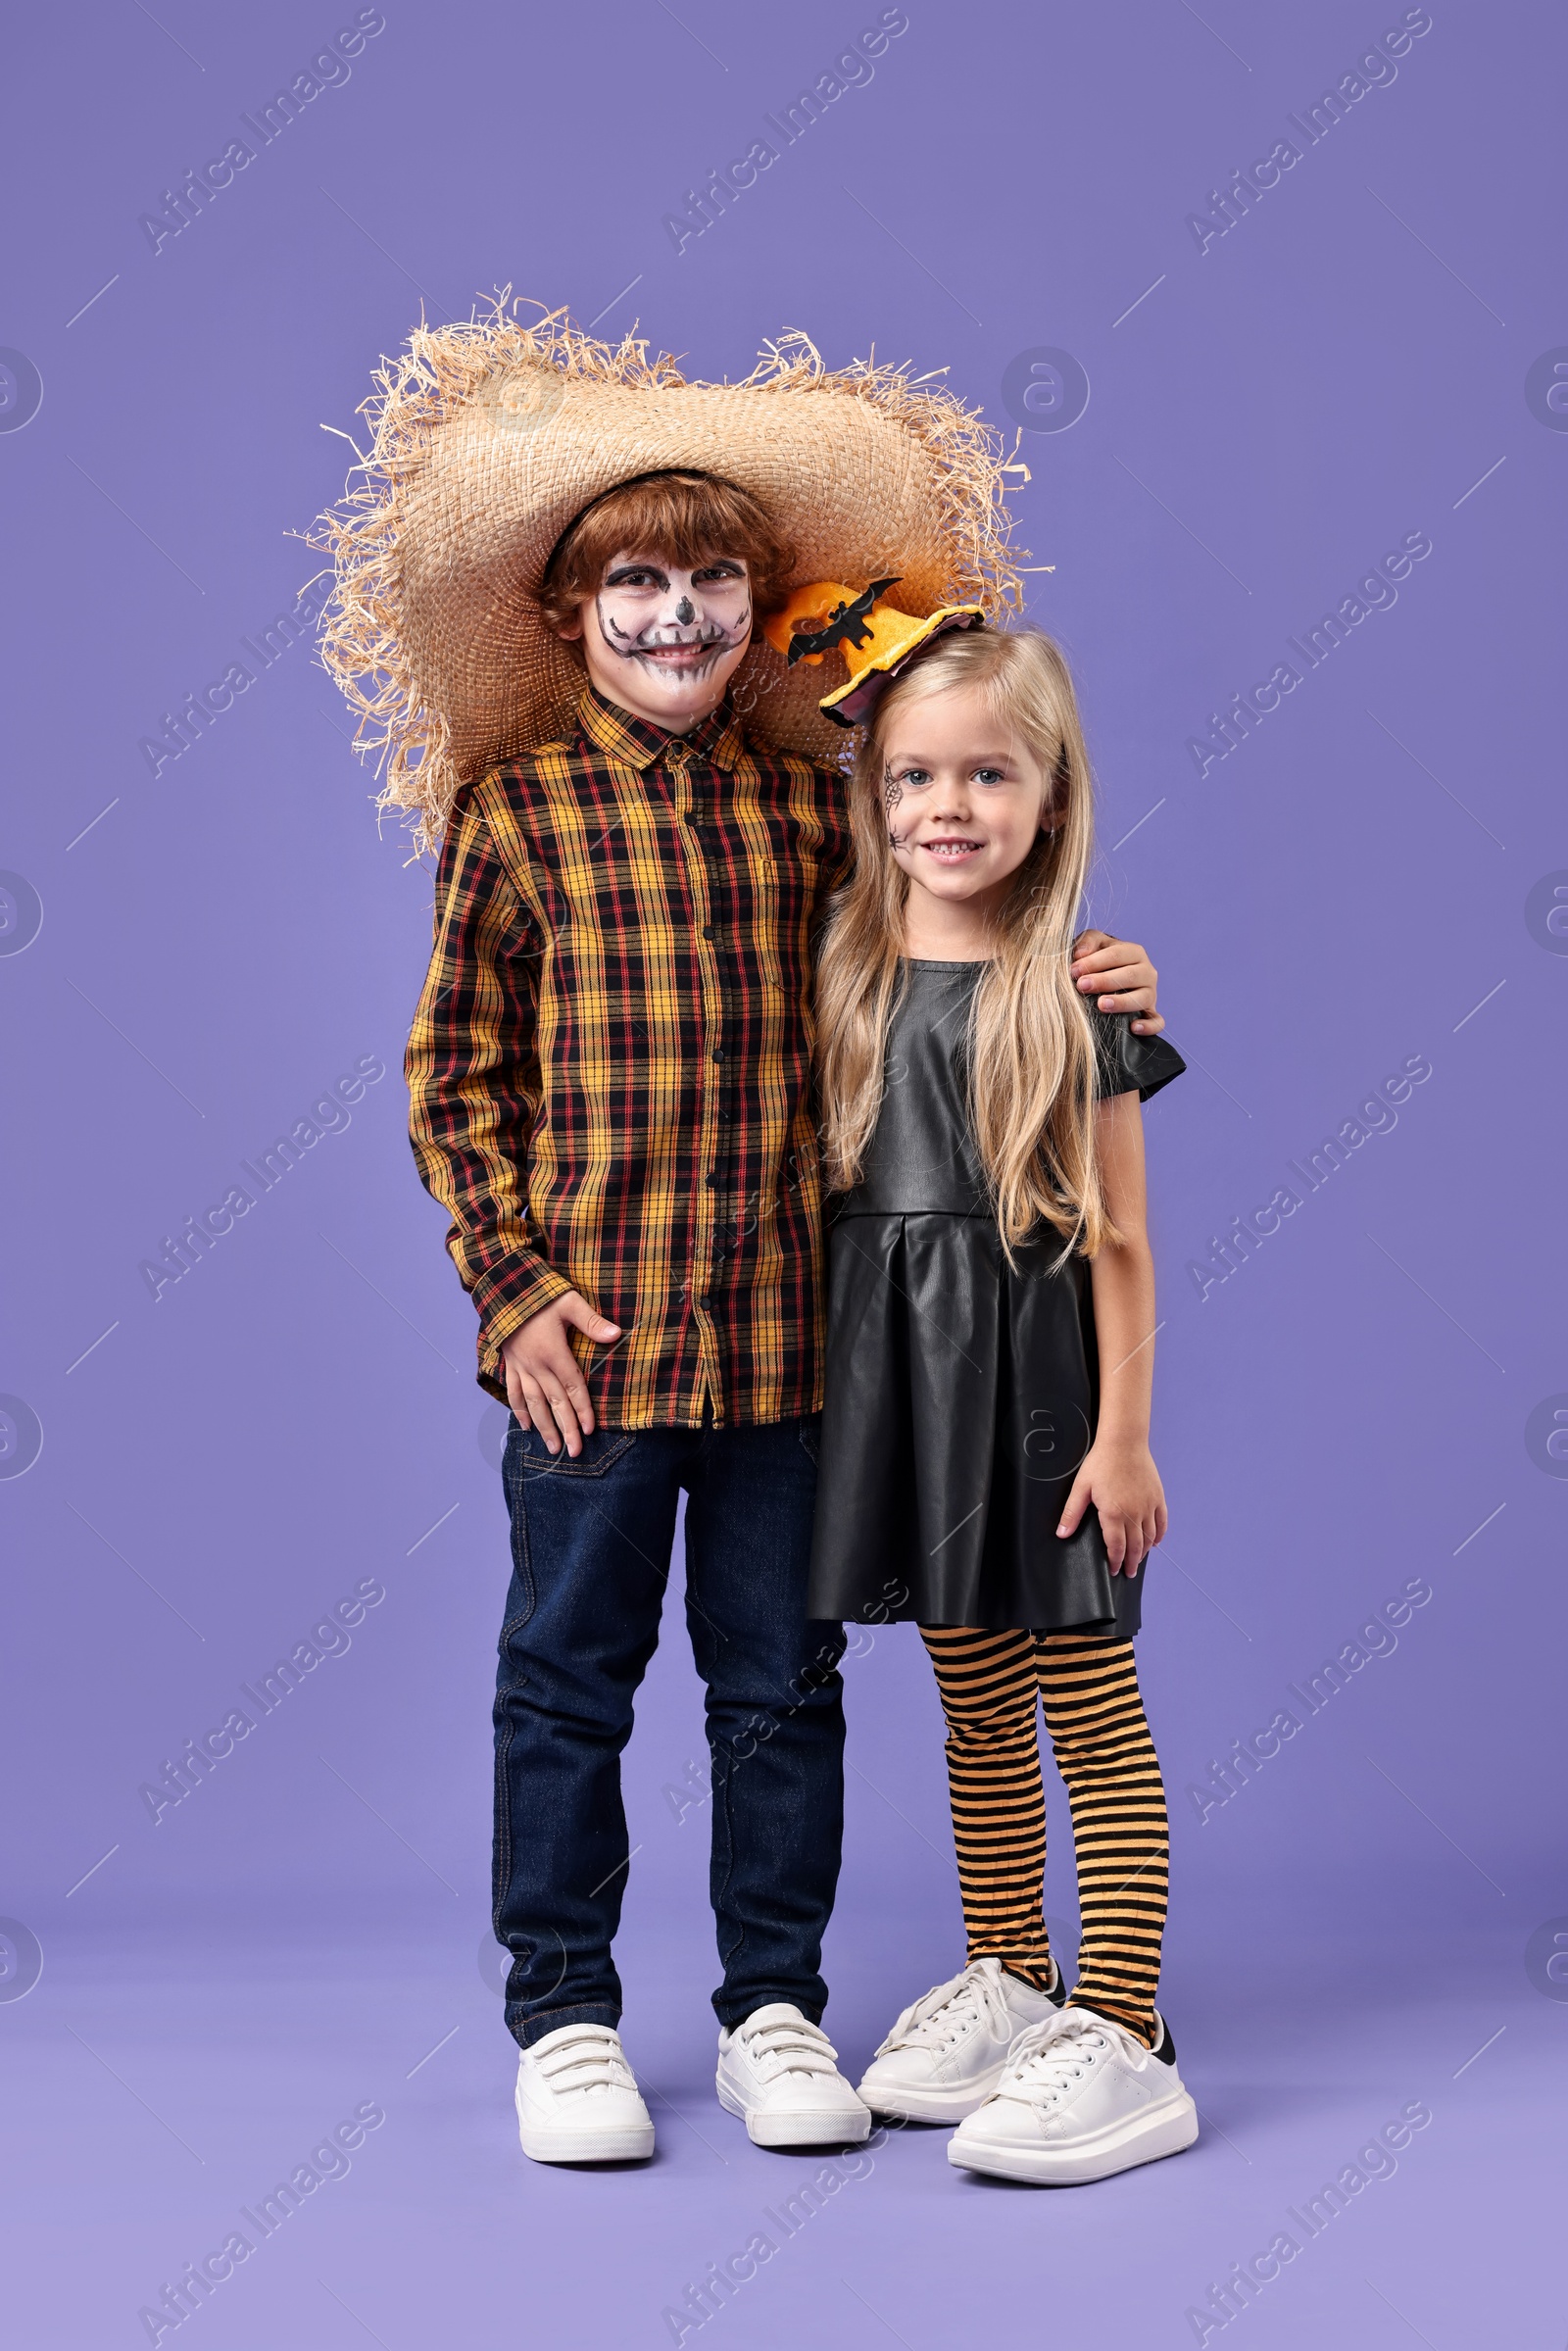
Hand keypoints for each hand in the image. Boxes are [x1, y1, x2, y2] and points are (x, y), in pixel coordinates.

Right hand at [500, 1291, 621, 1457]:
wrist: (503, 1289)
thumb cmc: (539, 1293)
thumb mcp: (568, 1302)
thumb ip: (591, 1321)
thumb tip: (616, 1335)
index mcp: (553, 1352)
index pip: (572, 1387)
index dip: (582, 1409)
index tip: (589, 1430)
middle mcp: (536, 1365)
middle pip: (554, 1402)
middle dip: (565, 1428)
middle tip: (574, 1451)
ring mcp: (521, 1367)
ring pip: (533, 1403)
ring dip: (544, 1427)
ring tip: (553, 1448)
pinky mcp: (510, 1364)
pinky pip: (514, 1392)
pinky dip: (519, 1410)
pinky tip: (526, 1426)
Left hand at [1056, 1436, 1167, 1574]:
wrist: (1124, 1442)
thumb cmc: (1101, 1462)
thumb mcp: (1081, 1487)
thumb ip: (1072, 1513)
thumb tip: (1062, 1533)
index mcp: (1114, 1513)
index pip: (1116, 1546)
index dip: (1115, 1561)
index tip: (1114, 1570)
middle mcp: (1134, 1513)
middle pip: (1135, 1546)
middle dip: (1131, 1562)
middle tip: (1128, 1572)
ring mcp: (1148, 1506)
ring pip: (1149, 1537)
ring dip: (1144, 1551)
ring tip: (1139, 1559)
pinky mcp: (1158, 1497)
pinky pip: (1162, 1522)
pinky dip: (1159, 1535)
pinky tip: (1155, 1541)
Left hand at [1070, 929, 1163, 1034]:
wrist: (1105, 981)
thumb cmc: (1097, 961)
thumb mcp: (1092, 945)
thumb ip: (1086, 942)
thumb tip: (1080, 954)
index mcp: (1134, 952)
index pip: (1116, 954)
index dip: (1094, 962)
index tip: (1074, 971)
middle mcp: (1146, 972)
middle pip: (1130, 975)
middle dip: (1104, 980)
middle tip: (1082, 986)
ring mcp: (1151, 994)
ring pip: (1143, 998)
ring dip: (1123, 1002)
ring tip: (1102, 1005)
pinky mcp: (1151, 1013)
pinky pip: (1156, 1021)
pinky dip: (1149, 1026)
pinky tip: (1133, 1028)